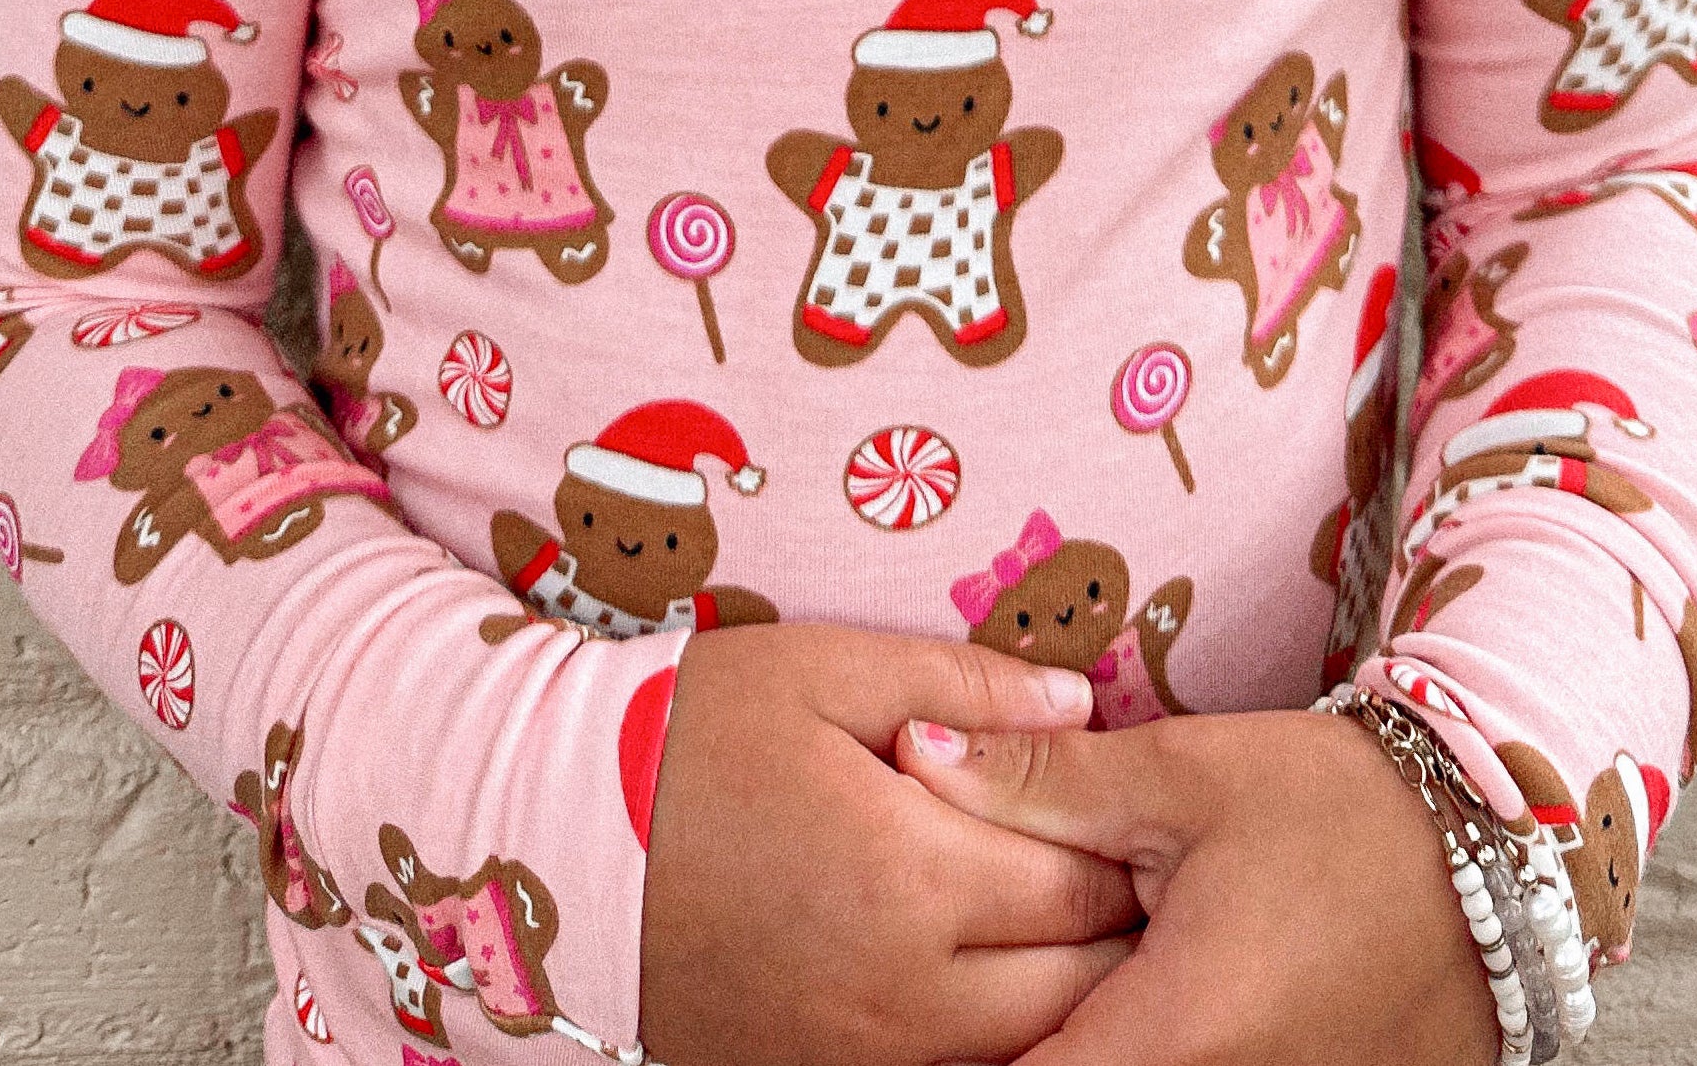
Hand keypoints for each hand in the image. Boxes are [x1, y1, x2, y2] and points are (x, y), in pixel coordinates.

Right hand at [640, 626, 1142, 1065]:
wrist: (556, 839)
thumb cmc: (689, 736)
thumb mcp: (823, 671)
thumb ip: (962, 685)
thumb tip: (1080, 702)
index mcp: (909, 876)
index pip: (1079, 883)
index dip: (1125, 848)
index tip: (1140, 814)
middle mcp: (902, 994)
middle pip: (1073, 988)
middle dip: (1117, 934)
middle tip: (1132, 873)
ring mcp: (860, 1059)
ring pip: (1022, 1050)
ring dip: (1062, 993)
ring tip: (1065, 920)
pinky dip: (989, 1033)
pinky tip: (987, 973)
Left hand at [892, 704, 1496, 1065]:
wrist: (1493, 858)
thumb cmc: (1337, 810)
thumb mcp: (1183, 776)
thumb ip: (1040, 780)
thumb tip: (912, 750)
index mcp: (1171, 1040)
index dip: (944, 1047)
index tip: (902, 991)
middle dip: (997, 1046)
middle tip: (951, 987)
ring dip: (1061, 1045)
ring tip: (1020, 993)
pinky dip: (1127, 1047)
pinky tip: (1105, 1001)